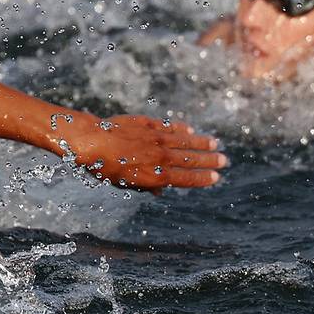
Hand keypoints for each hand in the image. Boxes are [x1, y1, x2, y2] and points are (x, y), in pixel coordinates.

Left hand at [61, 114, 225, 190]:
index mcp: (155, 174)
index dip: (201, 178)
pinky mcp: (145, 123)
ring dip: (199, 142)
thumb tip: (161, 190)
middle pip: (189, 159)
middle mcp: (158, 156)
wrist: (89, 140)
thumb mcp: (123, 184)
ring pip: (183, 140)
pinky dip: (179, 128)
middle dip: (207, 160)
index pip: (184, 178)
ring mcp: (153, 138)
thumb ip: (145, 186)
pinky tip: (188, 128)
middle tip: (224, 160)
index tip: (216, 177)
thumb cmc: (101, 167)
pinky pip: (166, 126)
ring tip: (214, 143)